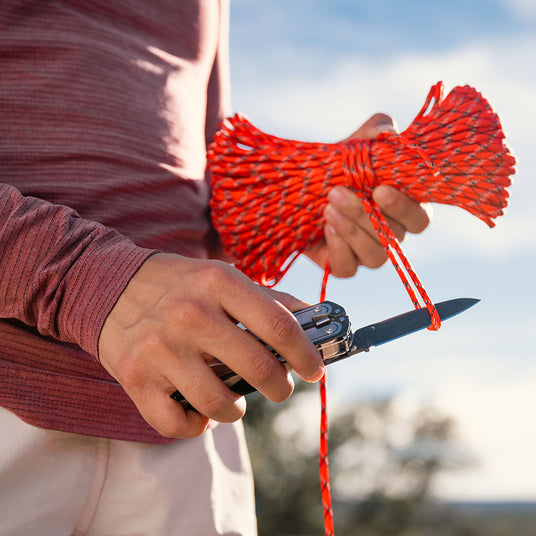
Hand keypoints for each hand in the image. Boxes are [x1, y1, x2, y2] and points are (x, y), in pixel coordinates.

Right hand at [98, 253, 323, 438]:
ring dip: (238, 409)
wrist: (106, 285)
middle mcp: (190, 315)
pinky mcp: (135, 378)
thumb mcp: (220, 276)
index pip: (278, 326)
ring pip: (220, 404)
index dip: (305, 354)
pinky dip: (196, 426)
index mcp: (218, 283)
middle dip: (280, 388)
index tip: (314, 371)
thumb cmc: (176, 284)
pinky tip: (199, 411)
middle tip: (280, 388)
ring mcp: (160, 349)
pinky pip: (177, 424)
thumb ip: (265, 298)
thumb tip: (312, 318)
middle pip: (257, 368)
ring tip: (237, 400)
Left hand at [305, 113, 429, 276]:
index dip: (404, 208)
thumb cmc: (340, 164)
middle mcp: (391, 235)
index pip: (420, 220)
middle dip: (367, 215)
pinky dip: (339, 250)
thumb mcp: (357, 143)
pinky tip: (326, 227)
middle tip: (338, 192)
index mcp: (404, 209)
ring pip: (375, 257)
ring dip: (352, 231)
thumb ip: (377, 131)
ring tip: (328, 206)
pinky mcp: (342, 264)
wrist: (301, 186)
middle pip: (394, 238)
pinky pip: (348, 269)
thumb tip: (388, 133)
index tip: (380, 189)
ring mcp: (367, 253)